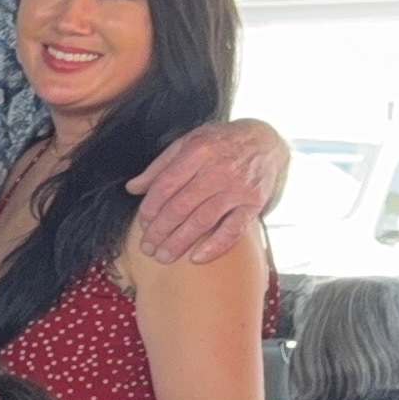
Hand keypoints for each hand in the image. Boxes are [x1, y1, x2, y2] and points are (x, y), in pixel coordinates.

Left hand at [125, 118, 284, 263]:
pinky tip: (196, 259)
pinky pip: (233, 230)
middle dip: (159, 230)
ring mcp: (238, 188)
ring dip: (179, 242)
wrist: (266, 141)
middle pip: (181, 206)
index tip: (142, 223)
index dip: (150, 207)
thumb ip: (160, 166)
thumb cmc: (220, 142)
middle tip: (147, 247)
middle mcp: (218, 170)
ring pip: (202, 221)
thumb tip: (132, 188)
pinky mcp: (254, 204)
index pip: (166, 185)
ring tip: (163, 256)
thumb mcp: (188, 142)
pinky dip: (215, 246)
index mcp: (198, 152)